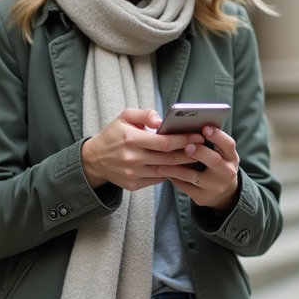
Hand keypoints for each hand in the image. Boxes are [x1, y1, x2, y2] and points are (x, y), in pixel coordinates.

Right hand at [81, 108, 205, 191]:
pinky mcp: (133, 185)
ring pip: (165, 171)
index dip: (183, 140)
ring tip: (197, 158)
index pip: (163, 142)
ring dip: (183, 166)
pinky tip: (181, 167)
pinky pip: (157, 180)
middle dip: (189, 153)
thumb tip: (161, 120)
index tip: (198, 136)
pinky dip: (170, 174)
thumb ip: (144, 114)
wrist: (95, 160)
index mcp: (130, 139)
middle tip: (203, 147)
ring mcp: (133, 174)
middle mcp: (132, 158)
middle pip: (168, 158)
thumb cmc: (113, 135)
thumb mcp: (124, 117)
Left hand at [158, 124, 240, 214]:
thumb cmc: (217, 166)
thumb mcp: (221, 154)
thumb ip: (210, 142)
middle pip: (215, 161)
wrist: (224, 193)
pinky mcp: (203, 197)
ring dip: (176, 167)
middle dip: (199, 152)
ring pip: (194, 176)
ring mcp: (215, 187)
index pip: (228, 144)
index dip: (217, 136)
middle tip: (186, 145)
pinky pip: (185, 186)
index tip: (205, 127)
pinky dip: (173, 177)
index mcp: (231, 157)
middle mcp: (227, 172)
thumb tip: (188, 126)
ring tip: (162, 159)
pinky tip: (163, 170)